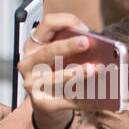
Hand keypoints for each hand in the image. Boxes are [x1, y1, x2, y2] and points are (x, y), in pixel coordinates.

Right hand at [16, 12, 96, 128]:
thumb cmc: (58, 74)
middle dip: (68, 46)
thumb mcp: (61, 57)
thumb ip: (73, 48)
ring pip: (56, 78)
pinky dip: (84, 99)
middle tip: (86, 43)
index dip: (64, 22)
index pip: (45, 25)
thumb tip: (97, 47)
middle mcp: (29, 63)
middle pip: (49, 51)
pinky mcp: (42, 103)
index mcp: (34, 46)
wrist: (47, 106)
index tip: (83, 27)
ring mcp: (32, 84)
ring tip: (93, 70)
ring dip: (76, 74)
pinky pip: (66, 101)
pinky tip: (99, 96)